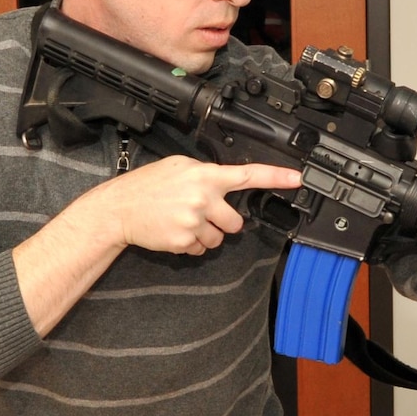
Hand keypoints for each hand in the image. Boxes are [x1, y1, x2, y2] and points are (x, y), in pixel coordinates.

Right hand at [97, 157, 301, 255]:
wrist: (119, 209)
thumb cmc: (147, 187)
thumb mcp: (178, 167)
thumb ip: (206, 174)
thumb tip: (226, 181)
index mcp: (205, 176)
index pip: (248, 175)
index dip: (276, 177)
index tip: (297, 179)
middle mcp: (203, 197)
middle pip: (236, 222)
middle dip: (223, 221)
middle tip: (201, 214)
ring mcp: (195, 221)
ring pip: (220, 238)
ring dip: (207, 234)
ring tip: (183, 221)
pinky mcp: (186, 241)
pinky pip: (203, 249)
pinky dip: (192, 244)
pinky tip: (176, 231)